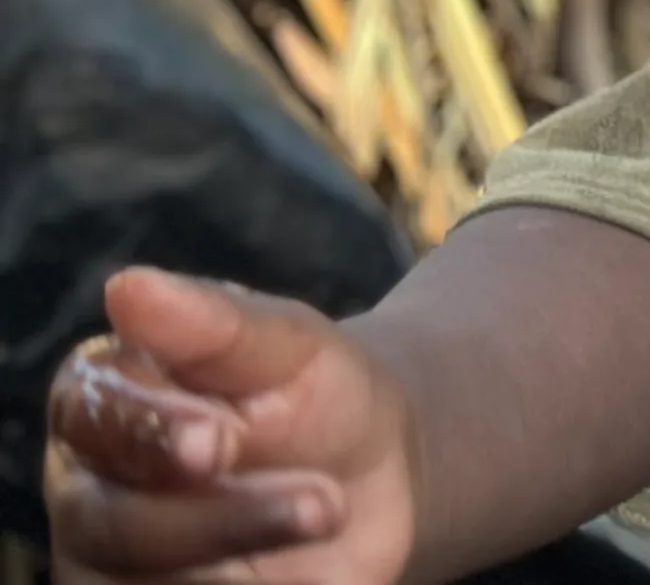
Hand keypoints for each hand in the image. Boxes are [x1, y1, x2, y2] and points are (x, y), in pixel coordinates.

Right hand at [45, 269, 417, 584]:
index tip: (218, 439)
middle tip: (320, 500)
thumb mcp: (288, 347)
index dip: (150, 433)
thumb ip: (213, 324)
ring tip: (329, 517)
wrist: (370, 472)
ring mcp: (106, 564)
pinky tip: (302, 570)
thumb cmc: (312, 391)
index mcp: (98, 397)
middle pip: (112, 525)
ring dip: (244, 558)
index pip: (92, 418)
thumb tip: (127, 287)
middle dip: (220, 516)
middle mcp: (86, 487)